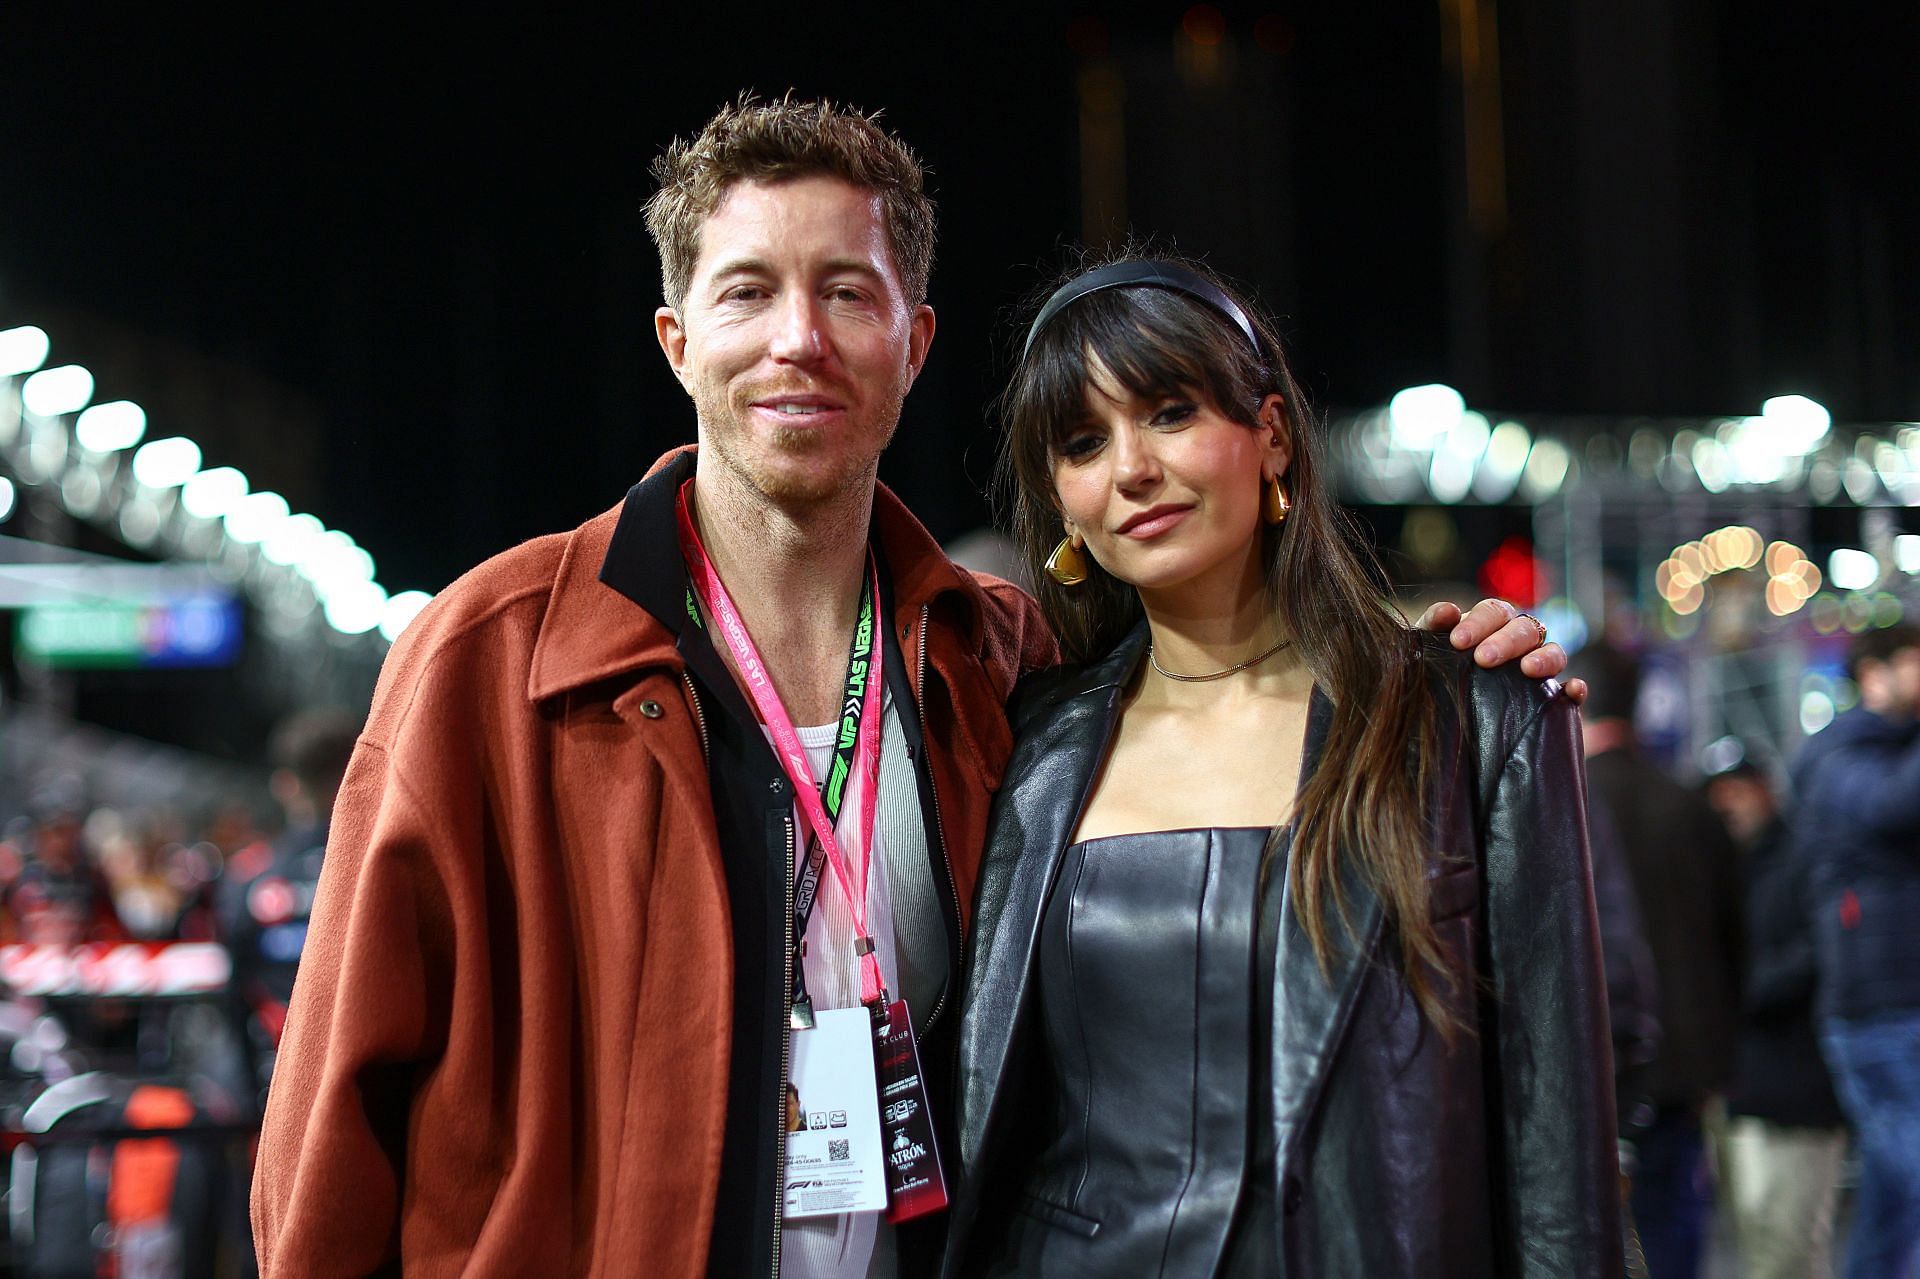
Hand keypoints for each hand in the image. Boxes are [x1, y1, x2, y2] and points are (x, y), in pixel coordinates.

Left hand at [1414, 599, 1587, 704]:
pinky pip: (1572, 690)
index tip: (1458, 642)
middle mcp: (1519, 640)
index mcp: (1491, 623)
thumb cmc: (1436, 670)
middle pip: (1525, 628)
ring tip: (1528, 670)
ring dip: (1545, 658)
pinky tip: (1573, 691)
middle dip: (1506, 640)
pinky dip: (1576, 688)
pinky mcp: (1553, 698)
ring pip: (1554, 652)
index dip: (1479, 623)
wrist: (1442, 716)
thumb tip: (1447, 611)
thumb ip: (1432, 627)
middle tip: (1483, 659)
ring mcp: (1540, 667)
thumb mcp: (1428, 648)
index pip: (1494, 611)